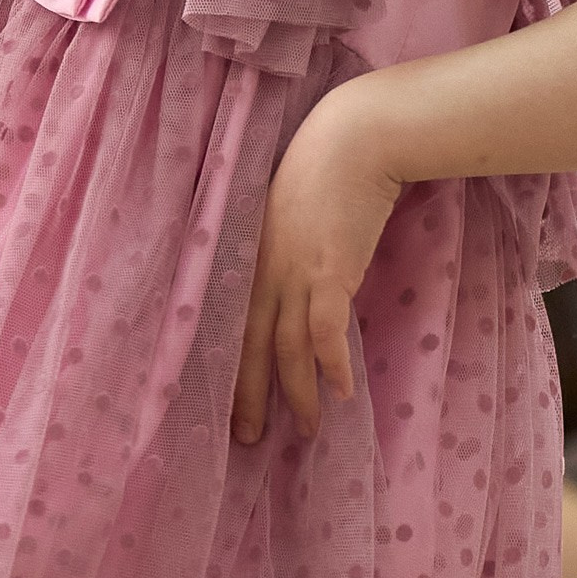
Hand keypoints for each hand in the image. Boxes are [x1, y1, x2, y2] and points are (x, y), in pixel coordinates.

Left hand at [234, 88, 402, 444]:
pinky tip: (340, 393)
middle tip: (246, 440)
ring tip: (303, 429)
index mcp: (246, 255)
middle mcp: (262, 269)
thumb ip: (281, 248)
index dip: (226, 367)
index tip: (221, 403)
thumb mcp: (286, 212)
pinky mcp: (330, 270)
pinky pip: (324, 331)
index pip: (227, 324)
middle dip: (247, 397)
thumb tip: (294, 283)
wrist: (354, 137)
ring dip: (295, 393)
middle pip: (246, 346)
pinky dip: (331, 365)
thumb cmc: (325, 167)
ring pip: (285, 347)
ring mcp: (294, 271)